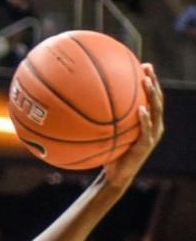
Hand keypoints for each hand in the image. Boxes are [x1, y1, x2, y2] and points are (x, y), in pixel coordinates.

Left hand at [104, 65, 163, 193]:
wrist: (114, 176)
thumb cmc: (109, 153)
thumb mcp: (107, 134)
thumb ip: (103, 119)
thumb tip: (83, 102)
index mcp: (147, 120)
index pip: (151, 96)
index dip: (150, 79)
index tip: (144, 64)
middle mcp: (153, 125)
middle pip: (157, 99)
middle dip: (153, 81)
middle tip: (147, 67)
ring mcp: (152, 135)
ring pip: (157, 111)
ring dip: (153, 95)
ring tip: (147, 82)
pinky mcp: (146, 146)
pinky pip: (147, 130)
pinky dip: (146, 119)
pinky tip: (142, 110)